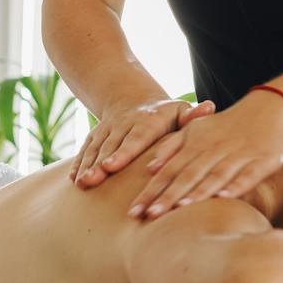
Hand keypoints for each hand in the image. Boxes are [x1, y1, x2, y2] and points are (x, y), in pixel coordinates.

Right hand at [70, 97, 213, 186]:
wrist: (133, 98)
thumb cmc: (166, 115)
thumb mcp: (180, 111)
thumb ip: (192, 115)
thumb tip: (209, 106)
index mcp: (148, 121)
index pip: (136, 138)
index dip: (123, 152)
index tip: (112, 166)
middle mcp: (125, 124)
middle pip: (112, 145)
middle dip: (101, 163)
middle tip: (92, 180)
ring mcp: (108, 129)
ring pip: (96, 147)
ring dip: (87, 165)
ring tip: (82, 183)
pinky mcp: (96, 135)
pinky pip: (86, 148)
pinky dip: (78, 163)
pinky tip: (72, 180)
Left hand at [128, 89, 282, 218]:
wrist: (273, 107)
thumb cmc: (229, 125)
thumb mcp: (198, 129)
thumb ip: (173, 147)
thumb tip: (149, 168)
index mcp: (196, 142)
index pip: (169, 170)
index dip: (152, 190)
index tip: (134, 211)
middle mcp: (214, 149)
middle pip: (187, 175)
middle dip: (166, 197)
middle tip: (146, 216)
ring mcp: (238, 155)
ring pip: (214, 175)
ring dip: (197, 192)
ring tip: (179, 209)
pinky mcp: (262, 161)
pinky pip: (247, 175)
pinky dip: (235, 186)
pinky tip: (224, 198)